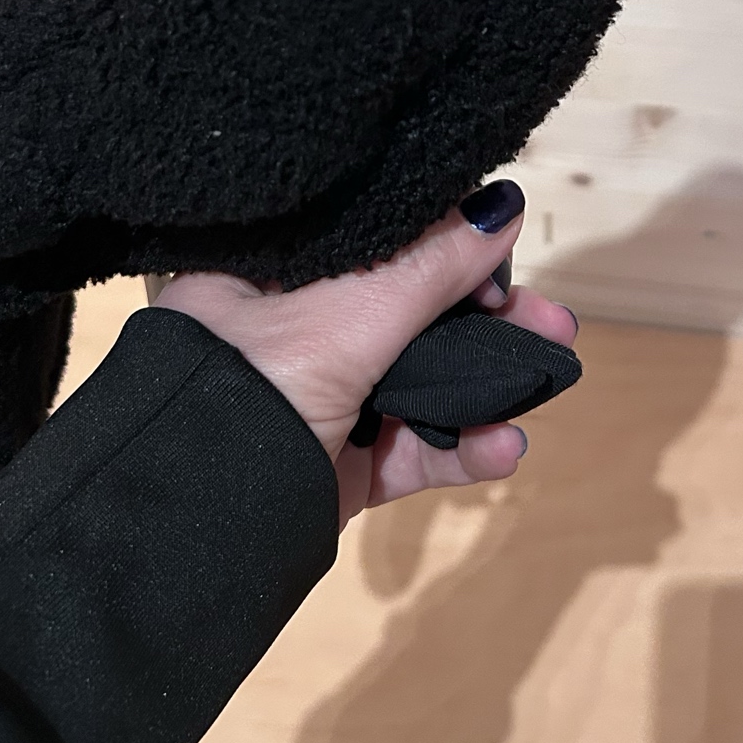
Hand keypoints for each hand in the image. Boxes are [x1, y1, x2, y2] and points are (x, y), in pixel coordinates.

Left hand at [153, 183, 577, 527]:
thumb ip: (429, 266)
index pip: (369, 242)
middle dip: (488, 319)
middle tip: (553, 322)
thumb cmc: (248, 392)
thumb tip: (503, 208)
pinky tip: (504, 447)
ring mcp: (314, 403)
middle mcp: (286, 333)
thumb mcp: (346, 315)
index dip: (439, 241)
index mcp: (264, 276)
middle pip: (408, 312)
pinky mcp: (335, 467)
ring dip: (488, 382)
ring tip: (552, 374)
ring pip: (419, 382)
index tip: (503, 249)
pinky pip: (410, 448)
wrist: (190, 534)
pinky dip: (461, 448)